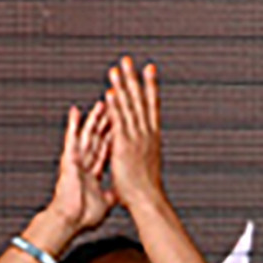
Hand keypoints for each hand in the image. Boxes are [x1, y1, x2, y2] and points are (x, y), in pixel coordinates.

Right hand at [44, 101, 114, 235]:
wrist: (71, 220)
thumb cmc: (84, 215)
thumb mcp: (106, 202)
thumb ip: (112, 194)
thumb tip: (121, 194)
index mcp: (93, 172)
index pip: (107, 150)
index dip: (114, 138)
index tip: (122, 126)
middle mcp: (84, 162)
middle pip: (98, 139)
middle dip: (107, 124)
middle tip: (116, 108)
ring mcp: (76, 159)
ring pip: (88, 134)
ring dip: (95, 119)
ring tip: (101, 104)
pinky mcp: (69, 158)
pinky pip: (72, 138)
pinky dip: (74, 125)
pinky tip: (75, 111)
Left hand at [102, 56, 166, 210]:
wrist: (147, 202)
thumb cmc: (146, 191)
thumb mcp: (145, 168)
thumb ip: (142, 155)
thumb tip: (144, 155)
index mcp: (152, 137)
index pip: (150, 106)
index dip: (150, 87)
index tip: (149, 71)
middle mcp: (147, 134)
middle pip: (140, 101)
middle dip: (135, 79)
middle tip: (130, 60)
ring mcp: (136, 138)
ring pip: (129, 107)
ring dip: (123, 87)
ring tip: (117, 68)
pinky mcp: (124, 145)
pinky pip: (119, 122)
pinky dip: (115, 107)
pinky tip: (110, 93)